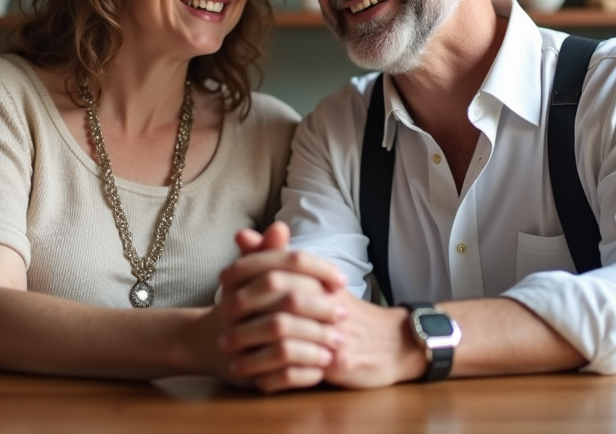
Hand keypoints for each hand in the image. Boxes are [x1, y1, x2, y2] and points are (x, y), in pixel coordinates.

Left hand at [223, 223, 426, 389]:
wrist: (395, 343)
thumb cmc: (345, 313)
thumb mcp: (315, 283)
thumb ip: (277, 260)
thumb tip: (242, 234)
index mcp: (320, 278)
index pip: (280, 263)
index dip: (247, 268)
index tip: (223, 280)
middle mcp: (327, 300)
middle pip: (278, 295)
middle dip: (244, 310)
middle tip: (220, 323)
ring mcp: (332, 331)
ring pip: (284, 337)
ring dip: (253, 351)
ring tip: (232, 360)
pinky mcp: (339, 361)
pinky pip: (300, 371)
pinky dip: (275, 378)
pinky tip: (259, 381)